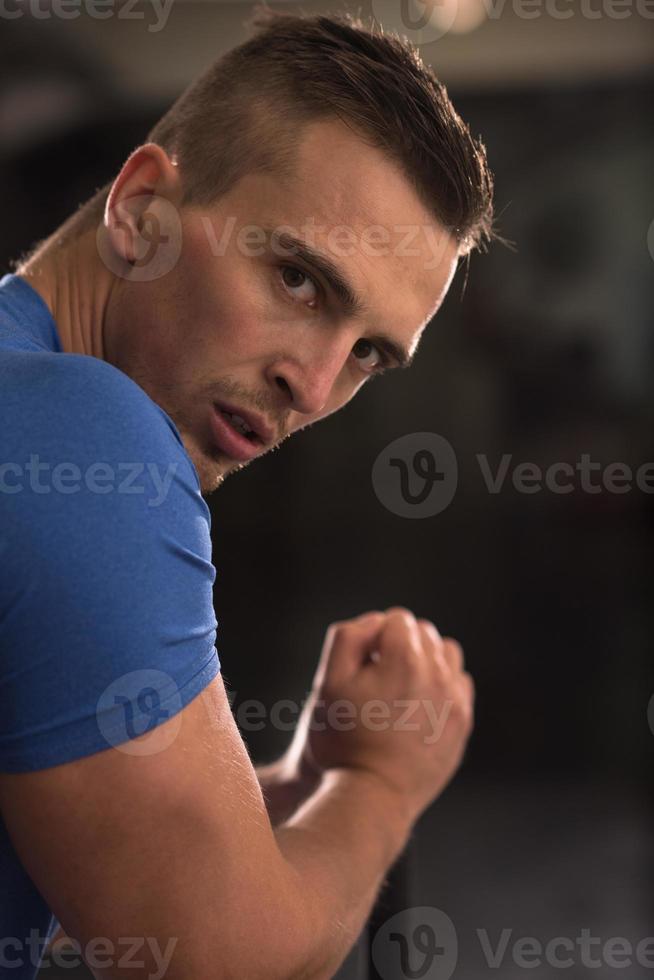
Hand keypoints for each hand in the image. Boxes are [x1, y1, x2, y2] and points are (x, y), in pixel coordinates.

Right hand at [287, 608, 474, 823]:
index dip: (373, 638)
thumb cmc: (342, 739)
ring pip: (446, 653)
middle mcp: (438, 674)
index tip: (362, 667)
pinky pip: (459, 683)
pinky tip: (418, 705)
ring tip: (399, 688)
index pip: (396, 619)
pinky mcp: (463, 723)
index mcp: (404, 659)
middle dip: (399, 646)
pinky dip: (442, 684)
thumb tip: (377, 622)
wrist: (370, 796)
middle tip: (376, 681)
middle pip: (423, 632)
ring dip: (425, 660)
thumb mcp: (328, 682)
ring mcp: (455, 700)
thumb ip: (349, 637)